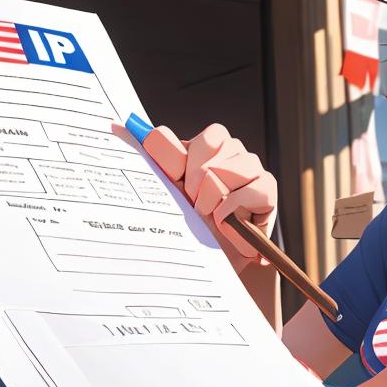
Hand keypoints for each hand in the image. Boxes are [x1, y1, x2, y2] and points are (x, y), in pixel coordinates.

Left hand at [131, 118, 276, 273]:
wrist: (212, 260)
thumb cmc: (190, 222)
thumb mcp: (169, 189)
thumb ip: (154, 157)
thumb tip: (119, 127)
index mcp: (206, 146)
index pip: (199, 133)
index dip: (184, 159)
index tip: (179, 183)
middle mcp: (230, 150)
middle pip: (213, 139)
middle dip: (196, 177)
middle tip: (195, 203)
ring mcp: (251, 167)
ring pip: (229, 166)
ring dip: (213, 197)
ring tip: (209, 214)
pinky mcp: (267, 188)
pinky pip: (250, 189)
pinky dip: (231, 209)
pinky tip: (225, 221)